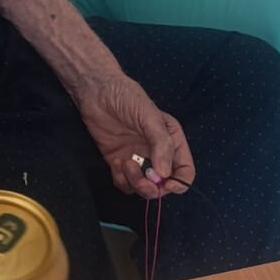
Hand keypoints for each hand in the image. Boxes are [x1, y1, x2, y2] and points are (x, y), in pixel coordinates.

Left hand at [74, 70, 195, 199]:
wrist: (95, 91)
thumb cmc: (127, 97)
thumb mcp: (149, 117)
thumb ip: (161, 144)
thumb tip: (165, 174)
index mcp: (172, 140)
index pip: (184, 170)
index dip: (179, 183)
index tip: (166, 185)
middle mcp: (157, 153)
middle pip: (164, 184)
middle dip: (154, 187)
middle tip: (143, 180)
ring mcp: (137, 159)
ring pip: (144, 187)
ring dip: (136, 183)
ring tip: (126, 164)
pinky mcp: (118, 163)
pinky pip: (124, 184)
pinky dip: (121, 180)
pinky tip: (116, 163)